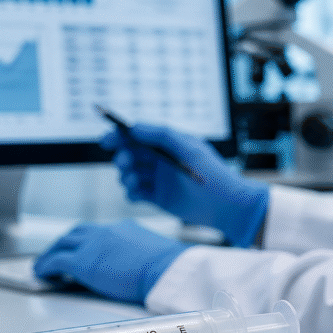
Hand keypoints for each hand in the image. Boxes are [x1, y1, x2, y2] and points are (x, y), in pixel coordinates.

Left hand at [33, 220, 190, 303]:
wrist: (167, 271)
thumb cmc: (169, 269)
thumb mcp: (155, 254)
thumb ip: (141, 256)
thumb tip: (141, 267)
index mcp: (124, 228)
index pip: (98, 232)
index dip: (86, 240)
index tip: (82, 248)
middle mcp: (105, 231)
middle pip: (76, 232)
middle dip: (64, 242)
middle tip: (56, 252)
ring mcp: (93, 244)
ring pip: (62, 243)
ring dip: (51, 252)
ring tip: (43, 263)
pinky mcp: (82, 262)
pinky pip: (55, 260)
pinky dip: (45, 265)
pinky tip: (40, 273)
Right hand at [101, 125, 268, 246]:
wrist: (227, 206)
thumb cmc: (212, 173)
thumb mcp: (188, 148)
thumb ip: (161, 134)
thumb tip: (133, 126)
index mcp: (167, 144)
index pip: (138, 135)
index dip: (119, 136)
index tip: (106, 140)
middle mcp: (160, 159)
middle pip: (130, 154)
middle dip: (122, 157)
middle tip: (125, 162)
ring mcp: (158, 179)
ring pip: (129, 174)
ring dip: (125, 176)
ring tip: (133, 181)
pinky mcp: (157, 198)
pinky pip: (135, 193)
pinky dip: (131, 193)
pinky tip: (136, 194)